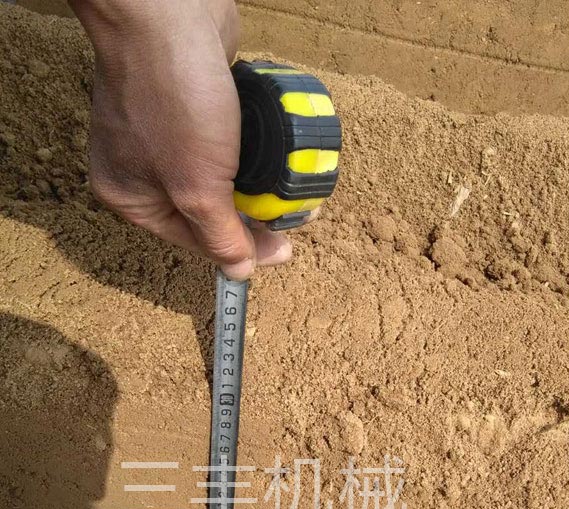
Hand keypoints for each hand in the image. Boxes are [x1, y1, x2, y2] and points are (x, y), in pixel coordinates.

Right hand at [69, 0, 291, 279]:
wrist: (170, 12)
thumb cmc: (174, 102)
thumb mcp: (198, 189)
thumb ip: (221, 236)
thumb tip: (240, 272)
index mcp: (131, 197)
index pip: (194, 242)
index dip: (239, 248)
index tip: (282, 248)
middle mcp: (143, 168)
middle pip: (207, 209)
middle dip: (248, 212)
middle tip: (288, 212)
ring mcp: (165, 133)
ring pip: (219, 175)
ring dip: (254, 180)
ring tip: (285, 180)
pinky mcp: (190, 103)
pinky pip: (225, 140)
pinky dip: (250, 146)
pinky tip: (270, 145)